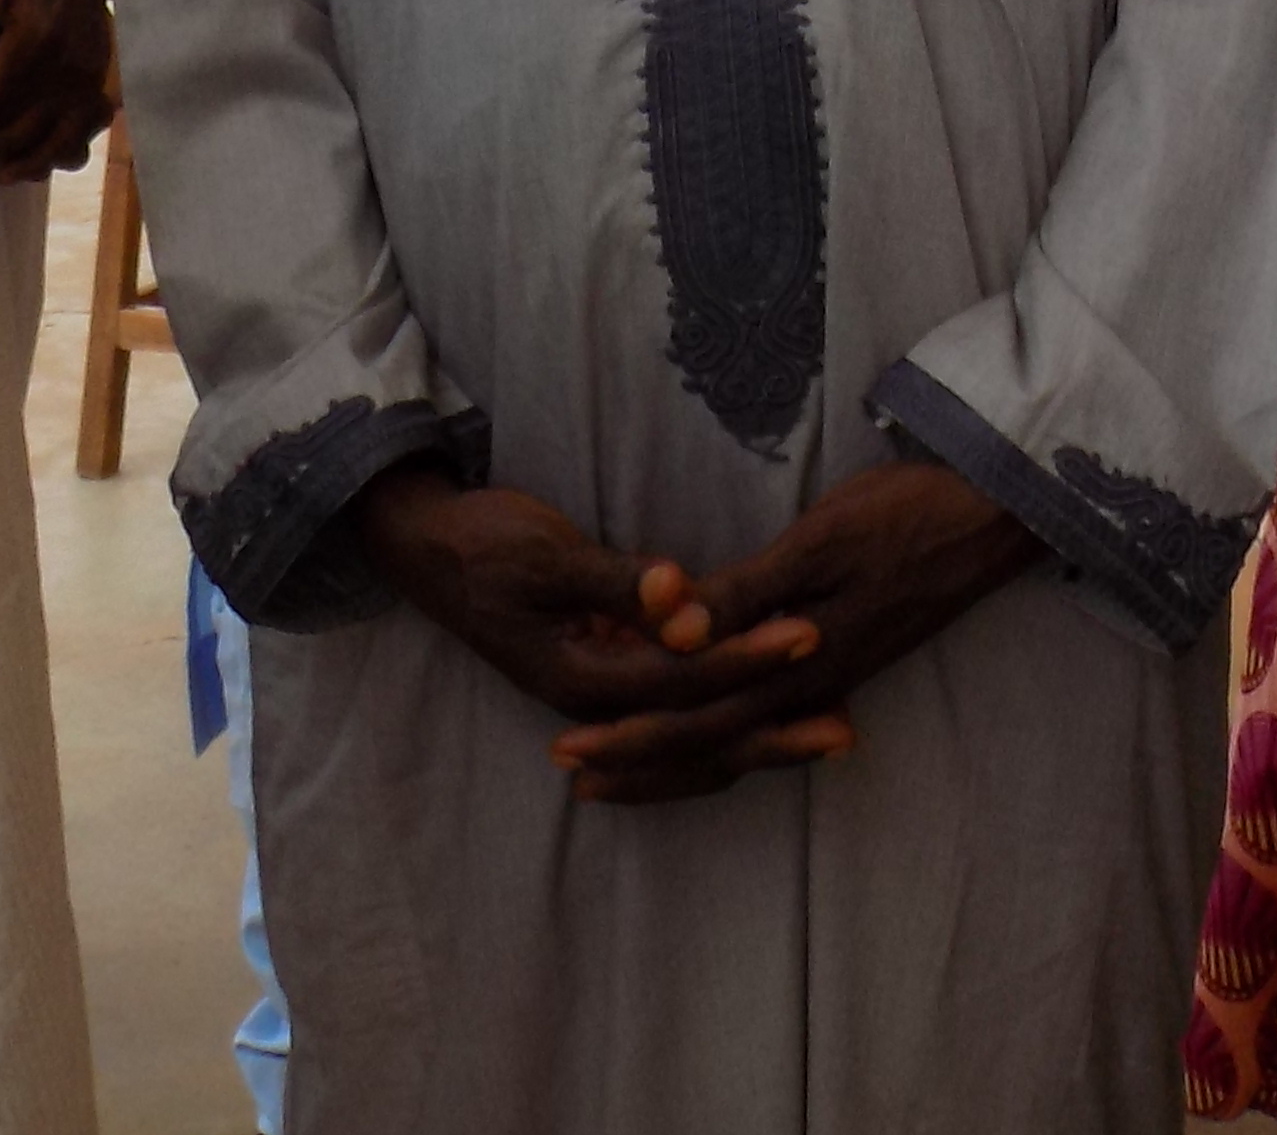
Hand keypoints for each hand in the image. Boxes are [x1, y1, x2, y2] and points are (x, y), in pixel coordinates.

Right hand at [349, 464, 820, 753]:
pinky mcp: (608, 674)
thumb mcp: (547, 553)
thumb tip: (678, 597)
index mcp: (579, 677)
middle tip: (847, 729)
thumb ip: (616, 581)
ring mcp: (602, 692)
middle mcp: (594, 702)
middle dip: (772, 729)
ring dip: (760, 733)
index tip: (808, 635)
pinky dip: (727, 717)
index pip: (680, 682)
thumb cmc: (486, 543)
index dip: (746, 660)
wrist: (429, 548)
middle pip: (696, 732)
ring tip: (832, 731)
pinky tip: (774, 710)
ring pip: (692, 734)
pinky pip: (679, 713)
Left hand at [543, 459, 1046, 806]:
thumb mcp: (820, 541)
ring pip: (742, 737)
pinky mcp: (848, 658)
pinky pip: (771, 715)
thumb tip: (674, 637)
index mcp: (800, 663)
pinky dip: (728, 730)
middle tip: (573, 773)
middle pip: (713, 740)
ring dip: (680, 755)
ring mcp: (835, 678)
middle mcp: (814, 686)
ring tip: (622, 768)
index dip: (632, 734)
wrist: (997, 511)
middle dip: (641, 757)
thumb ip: (746, 594)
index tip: (570, 749)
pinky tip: (714, 727)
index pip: (698, 716)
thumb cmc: (907, 512)